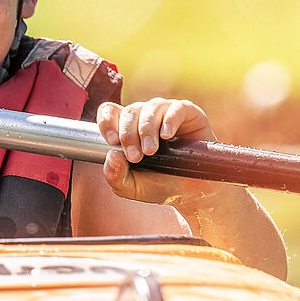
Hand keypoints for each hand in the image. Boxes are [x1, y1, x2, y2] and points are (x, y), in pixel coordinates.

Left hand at [95, 98, 222, 206]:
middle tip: (136, 157)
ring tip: (151, 151)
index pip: (110, 112)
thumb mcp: (131, 188)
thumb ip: (115, 176)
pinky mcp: (188, 113)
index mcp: (127, 128)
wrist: (192, 193)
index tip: (112, 142)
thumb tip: (111, 155)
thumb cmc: (159, 185)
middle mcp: (145, 116)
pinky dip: (169, 121)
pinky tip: (166, 136)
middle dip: (129, 135)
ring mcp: (166, 112)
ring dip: (147, 130)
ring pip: (150, 108)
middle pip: (130, 112)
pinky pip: (176, 108)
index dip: (107, 122)